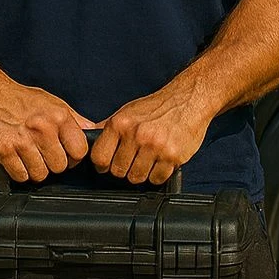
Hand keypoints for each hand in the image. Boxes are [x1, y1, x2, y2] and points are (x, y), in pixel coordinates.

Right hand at [0, 79, 93, 183]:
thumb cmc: (19, 98)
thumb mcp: (52, 102)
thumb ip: (74, 119)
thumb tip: (94, 131)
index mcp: (58, 116)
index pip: (79, 151)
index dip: (73, 157)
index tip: (65, 155)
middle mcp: (43, 128)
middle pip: (60, 166)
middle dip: (51, 164)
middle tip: (40, 153)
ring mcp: (23, 140)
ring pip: (40, 174)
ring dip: (34, 170)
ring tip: (27, 155)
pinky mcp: (4, 150)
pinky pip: (21, 176)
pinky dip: (18, 172)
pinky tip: (15, 158)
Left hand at [91, 86, 213, 186]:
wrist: (189, 100)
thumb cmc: (158, 106)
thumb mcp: (127, 111)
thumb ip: (108, 127)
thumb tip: (89, 138)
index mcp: (120, 123)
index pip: (100, 158)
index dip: (102, 165)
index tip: (107, 165)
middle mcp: (136, 135)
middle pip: (118, 172)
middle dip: (124, 169)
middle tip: (133, 160)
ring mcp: (155, 147)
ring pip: (137, 178)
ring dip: (142, 173)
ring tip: (148, 159)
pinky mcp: (172, 156)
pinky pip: (157, 179)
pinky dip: (158, 174)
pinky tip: (161, 161)